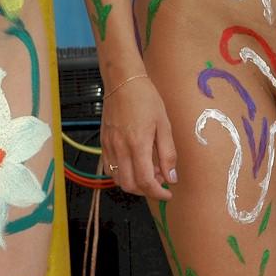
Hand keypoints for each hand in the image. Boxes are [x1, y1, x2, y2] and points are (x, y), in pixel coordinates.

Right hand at [101, 75, 176, 199]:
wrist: (123, 82)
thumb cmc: (146, 99)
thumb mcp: (164, 124)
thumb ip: (168, 153)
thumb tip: (171, 177)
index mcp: (137, 144)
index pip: (145, 181)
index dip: (158, 193)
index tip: (168, 193)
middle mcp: (120, 149)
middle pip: (130, 185)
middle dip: (147, 190)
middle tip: (160, 179)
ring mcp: (109, 147)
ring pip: (118, 180)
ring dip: (134, 183)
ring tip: (149, 170)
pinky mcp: (103, 143)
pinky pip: (110, 168)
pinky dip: (123, 174)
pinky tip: (135, 163)